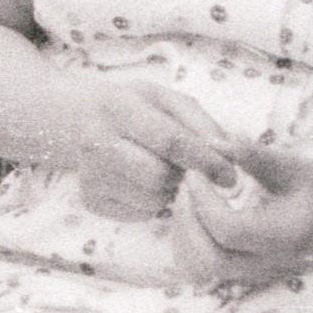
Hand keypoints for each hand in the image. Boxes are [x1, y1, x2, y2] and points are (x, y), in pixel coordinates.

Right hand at [69, 80, 236, 221]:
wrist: (82, 118)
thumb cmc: (136, 107)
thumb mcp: (168, 100)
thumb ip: (201, 123)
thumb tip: (227, 156)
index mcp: (118, 106)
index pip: (169, 140)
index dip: (204, 160)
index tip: (229, 174)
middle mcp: (95, 141)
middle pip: (159, 176)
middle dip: (182, 175)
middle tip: (185, 166)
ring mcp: (89, 173)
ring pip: (152, 199)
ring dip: (169, 190)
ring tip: (162, 169)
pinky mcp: (90, 199)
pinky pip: (140, 213)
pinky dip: (153, 202)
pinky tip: (145, 182)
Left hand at [171, 143, 312, 283]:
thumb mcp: (293, 165)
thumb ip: (254, 155)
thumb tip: (211, 141)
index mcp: (282, 236)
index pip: (229, 231)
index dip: (203, 201)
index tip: (195, 171)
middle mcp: (266, 264)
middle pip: (209, 258)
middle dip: (188, 219)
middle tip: (187, 183)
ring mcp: (252, 274)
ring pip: (199, 269)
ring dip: (183, 232)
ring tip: (188, 196)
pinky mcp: (239, 274)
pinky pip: (199, 270)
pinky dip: (185, 244)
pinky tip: (191, 214)